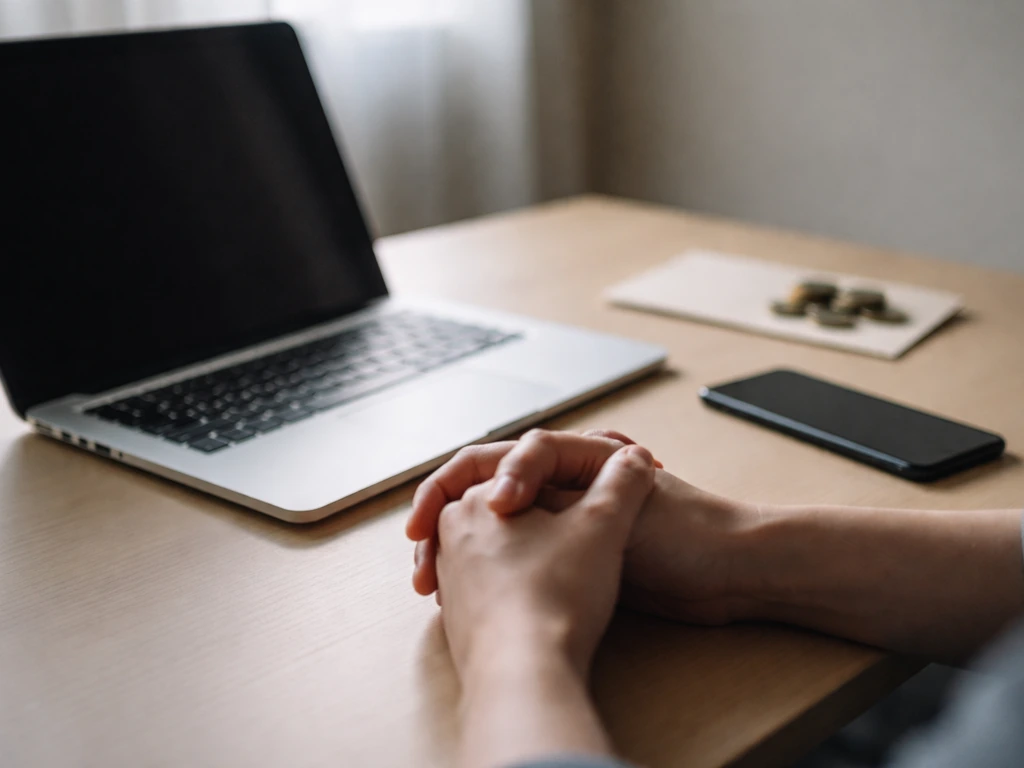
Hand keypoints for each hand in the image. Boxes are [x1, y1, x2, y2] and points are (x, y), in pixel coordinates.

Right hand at [408, 430, 757, 625]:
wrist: (730, 573)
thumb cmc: (685, 535)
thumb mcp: (617, 510)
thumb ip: (563, 494)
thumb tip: (500, 490)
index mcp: (575, 457)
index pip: (501, 456)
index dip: (468, 483)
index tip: (455, 518)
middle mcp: (565, 481)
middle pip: (484, 484)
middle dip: (444, 510)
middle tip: (417, 545)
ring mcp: (565, 516)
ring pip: (492, 521)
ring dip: (457, 540)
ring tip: (431, 573)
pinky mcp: (571, 551)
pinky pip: (512, 552)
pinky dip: (483, 566)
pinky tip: (466, 589)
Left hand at [434, 443, 656, 678]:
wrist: (524, 672)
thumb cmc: (558, 592)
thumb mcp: (605, 524)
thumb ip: (622, 482)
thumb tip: (634, 459)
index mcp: (476, 499)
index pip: (497, 469)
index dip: (536, 476)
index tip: (570, 493)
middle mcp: (450, 536)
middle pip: (486, 506)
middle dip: (517, 507)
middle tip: (557, 521)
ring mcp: (449, 582)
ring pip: (479, 548)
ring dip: (510, 549)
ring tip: (553, 565)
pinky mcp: (456, 622)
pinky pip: (479, 589)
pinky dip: (504, 586)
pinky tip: (537, 601)